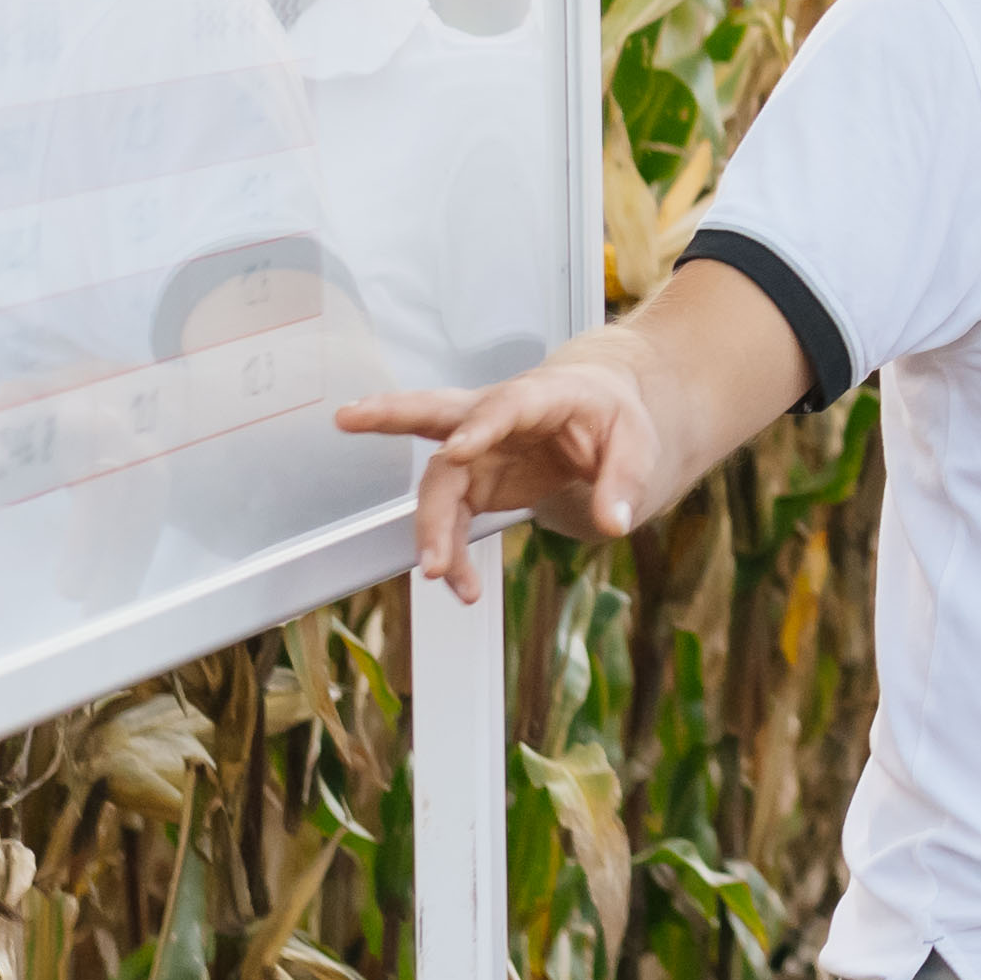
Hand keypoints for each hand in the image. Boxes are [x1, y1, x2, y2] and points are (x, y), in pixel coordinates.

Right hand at [339, 340, 693, 598]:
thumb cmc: (612, 419)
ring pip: (437, 483)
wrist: (598, 418)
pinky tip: (460, 584)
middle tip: (345, 419)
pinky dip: (450, 551)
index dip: (480, 427)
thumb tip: (614, 522)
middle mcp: (494, 418)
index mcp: (539, 395)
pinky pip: (450, 519)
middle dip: (388, 415)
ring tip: (437, 572)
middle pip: (434, 413)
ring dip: (432, 528)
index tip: (456, 451)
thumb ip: (622, 482)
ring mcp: (476, 451)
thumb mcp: (635, 445)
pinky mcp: (473, 483)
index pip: (504, 406)